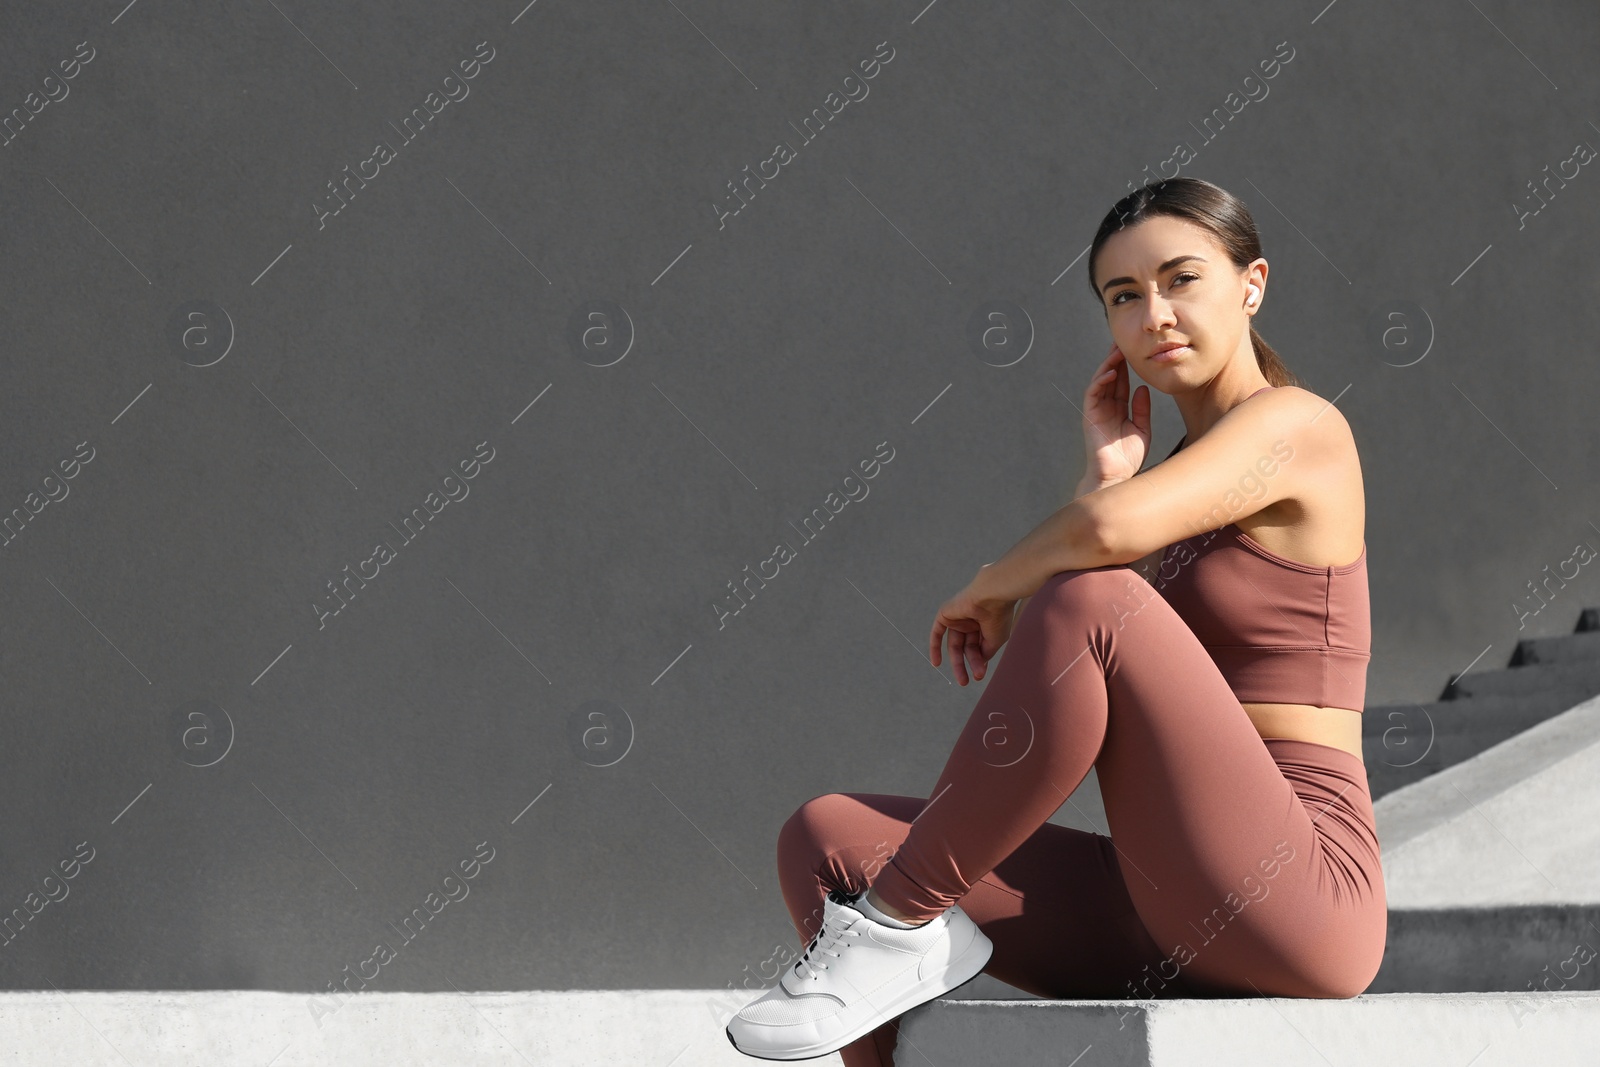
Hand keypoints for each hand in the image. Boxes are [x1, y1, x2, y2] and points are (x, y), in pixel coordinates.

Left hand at [929, 570, 1017, 685]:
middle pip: (966, 647)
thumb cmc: (998, 616)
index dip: (978, 661)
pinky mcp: (946, 613)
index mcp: (985, 624)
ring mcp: (958, 617)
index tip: (980, 674)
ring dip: (958, 662)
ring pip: (956, 644)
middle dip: (967, 665)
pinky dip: (935, 647)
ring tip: (963, 680)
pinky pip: (937, 632)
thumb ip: (985, 652)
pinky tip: (936, 664)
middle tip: (966, 682)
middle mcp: (971, 620)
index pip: (978, 646)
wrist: (992, 596)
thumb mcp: (995, 640)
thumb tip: (979, 664)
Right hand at [1081, 343, 1151, 483]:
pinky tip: (1111, 372)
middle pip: (1110, 378)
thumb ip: (1142, 409)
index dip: (1127, 368)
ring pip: (1100, 382)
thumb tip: (1142, 389)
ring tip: (1117, 352)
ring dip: (1107, 366)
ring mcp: (1096, 411)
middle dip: (1116, 361)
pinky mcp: (1089, 416)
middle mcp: (1106, 408)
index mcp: (1118, 410)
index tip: (1135, 353)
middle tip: (1124, 344)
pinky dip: (1100, 381)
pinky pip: (1093, 393)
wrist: (1117, 475)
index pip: (1121, 383)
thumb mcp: (1142, 429)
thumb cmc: (1129, 457)